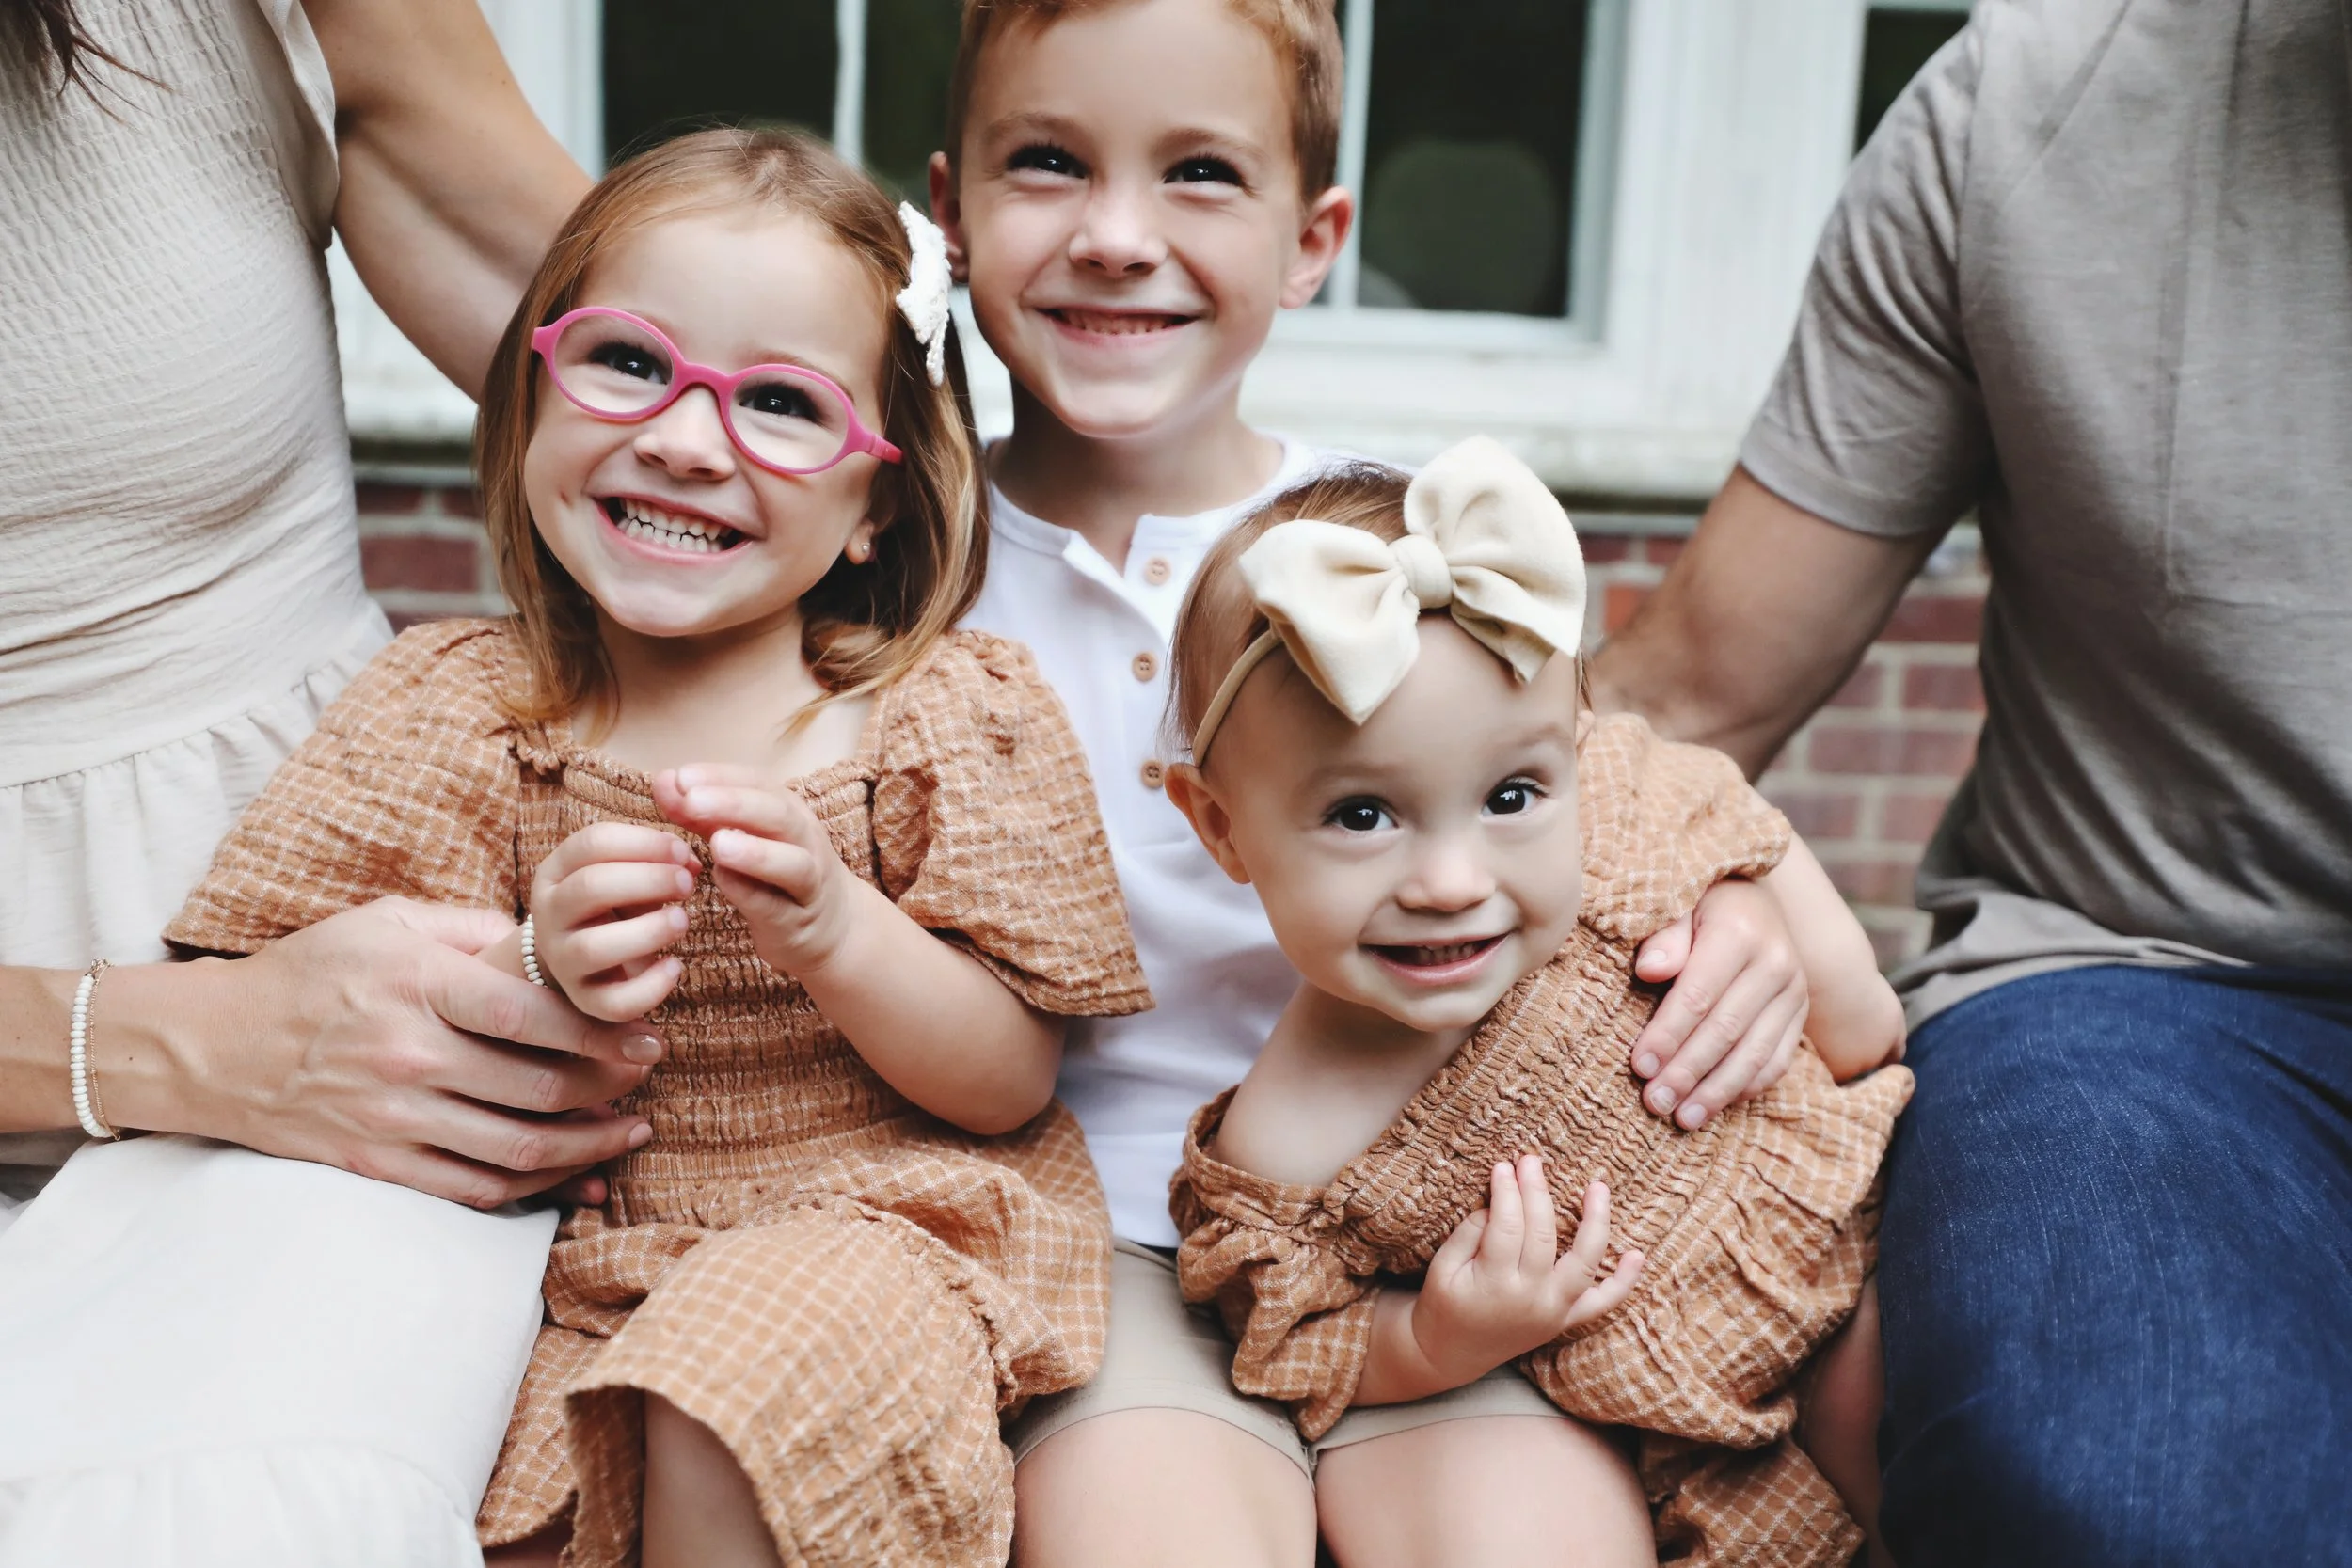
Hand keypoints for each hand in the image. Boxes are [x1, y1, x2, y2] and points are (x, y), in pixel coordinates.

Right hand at [126, 897, 662, 1207]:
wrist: (215, 1046)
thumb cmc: (311, 973)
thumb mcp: (385, 923)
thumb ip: (468, 927)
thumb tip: (545, 940)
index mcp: (417, 985)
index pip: (530, 1013)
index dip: (600, 1032)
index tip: (645, 1035)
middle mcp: (408, 1055)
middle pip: (538, 1086)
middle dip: (611, 1086)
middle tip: (649, 1075)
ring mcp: (393, 1118)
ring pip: (518, 1149)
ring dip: (590, 1146)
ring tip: (632, 1130)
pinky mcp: (379, 1164)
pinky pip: (476, 1189)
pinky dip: (540, 1192)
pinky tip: (583, 1178)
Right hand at [529, 822, 696, 1020]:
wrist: (584, 962)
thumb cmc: (614, 907)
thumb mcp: (627, 876)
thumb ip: (657, 862)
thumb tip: (690, 863)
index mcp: (557, 872)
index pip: (592, 843)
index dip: (643, 843)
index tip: (682, 851)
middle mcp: (550, 914)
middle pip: (590, 888)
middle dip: (647, 880)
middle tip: (687, 884)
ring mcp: (563, 960)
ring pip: (594, 947)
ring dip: (647, 931)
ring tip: (682, 920)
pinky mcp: (585, 1000)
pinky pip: (613, 1002)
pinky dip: (650, 986)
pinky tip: (675, 966)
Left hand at [655, 765, 859, 977]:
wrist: (833, 929)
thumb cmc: (776, 875)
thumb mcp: (740, 837)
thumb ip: (700, 813)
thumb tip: (663, 781)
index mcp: (788, 811)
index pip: (758, 783)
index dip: (721, 777)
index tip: (681, 776)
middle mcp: (805, 840)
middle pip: (778, 815)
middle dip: (735, 805)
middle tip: (692, 800)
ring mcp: (808, 882)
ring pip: (791, 862)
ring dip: (755, 852)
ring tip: (717, 844)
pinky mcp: (798, 922)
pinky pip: (777, 906)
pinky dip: (751, 893)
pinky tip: (723, 881)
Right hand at [1409, 1156, 1644, 1386]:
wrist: (1451, 1353)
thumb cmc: (1443, 1304)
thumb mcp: (1444, 1266)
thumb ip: (1471, 1232)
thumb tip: (1501, 1201)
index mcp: (1494, 1285)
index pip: (1508, 1226)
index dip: (1507, 1191)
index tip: (1503, 1166)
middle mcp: (1531, 1299)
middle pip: (1544, 1235)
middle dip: (1538, 1192)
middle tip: (1531, 1160)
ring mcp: (1554, 1312)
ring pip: (1584, 1263)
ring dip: (1596, 1224)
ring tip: (1597, 1187)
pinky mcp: (1565, 1320)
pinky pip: (1602, 1303)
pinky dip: (1623, 1282)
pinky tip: (1637, 1254)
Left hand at [1630, 877, 1808, 1127]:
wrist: (1752, 898)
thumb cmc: (1698, 906)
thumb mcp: (1677, 906)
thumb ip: (1663, 937)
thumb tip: (1650, 970)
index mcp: (1740, 932)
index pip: (1698, 994)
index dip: (1668, 1034)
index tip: (1639, 1067)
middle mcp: (1777, 963)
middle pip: (1726, 1030)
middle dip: (1687, 1071)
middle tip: (1654, 1102)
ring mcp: (1795, 992)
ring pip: (1755, 1053)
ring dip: (1716, 1091)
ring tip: (1682, 1118)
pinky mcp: (1800, 1014)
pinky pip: (1777, 1060)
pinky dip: (1746, 1087)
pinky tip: (1715, 1105)